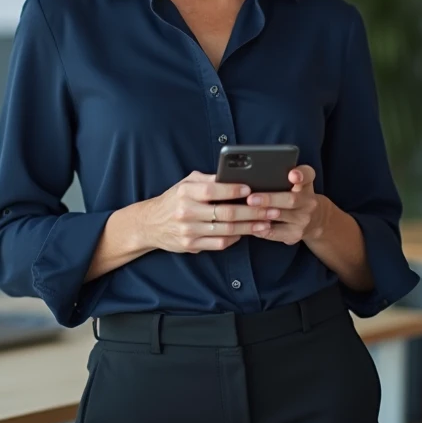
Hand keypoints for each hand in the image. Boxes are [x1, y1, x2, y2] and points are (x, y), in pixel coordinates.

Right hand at [138, 172, 278, 253]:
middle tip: (271, 209)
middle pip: (225, 213)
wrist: (150, 224)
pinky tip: (247, 232)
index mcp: (185, 192)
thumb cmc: (174, 199)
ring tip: (266, 222)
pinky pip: (219, 243)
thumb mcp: (186, 184)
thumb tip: (233, 176)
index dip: (232, 190)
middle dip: (252, 211)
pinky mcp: (191, 246)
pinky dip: (235, 238)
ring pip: (226, 230)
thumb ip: (207, 180)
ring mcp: (188, 231)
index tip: (251, 189)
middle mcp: (186, 212)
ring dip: (250, 227)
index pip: (212, 190)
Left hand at [247, 165, 328, 245]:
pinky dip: (261, 229)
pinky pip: (275, 233)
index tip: (292, 175)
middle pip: (290, 200)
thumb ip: (286, 174)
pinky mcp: (295, 235)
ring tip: (247, 211)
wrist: (316, 221)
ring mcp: (303, 220)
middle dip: (270, 199)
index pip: (308, 176)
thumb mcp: (300, 183)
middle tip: (251, 199)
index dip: (300, 175)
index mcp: (307, 185)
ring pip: (281, 217)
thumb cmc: (300, 197)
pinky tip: (250, 225)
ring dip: (262, 214)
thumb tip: (260, 171)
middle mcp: (308, 202)